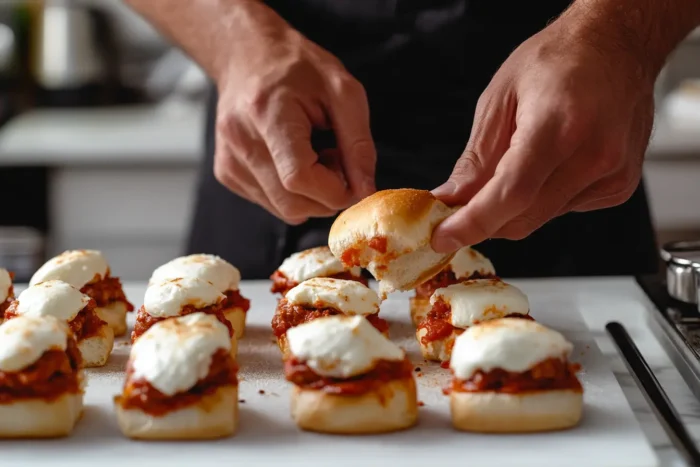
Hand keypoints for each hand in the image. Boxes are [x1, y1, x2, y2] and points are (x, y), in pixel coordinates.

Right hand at [213, 4, 375, 223]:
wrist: (248, 56)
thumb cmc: (297, 68)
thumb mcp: (343, 92)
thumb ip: (359, 144)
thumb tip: (365, 189)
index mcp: (267, 113)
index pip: (299, 178)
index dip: (335, 189)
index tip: (353, 176)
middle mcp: (240, 141)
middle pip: (293, 203)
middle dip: (327, 195)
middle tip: (337, 160)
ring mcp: (229, 161)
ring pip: (284, 210)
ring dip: (311, 194)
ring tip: (314, 154)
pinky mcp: (226, 173)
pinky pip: (271, 203)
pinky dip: (292, 192)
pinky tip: (294, 160)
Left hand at [430, 8, 655, 251]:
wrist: (617, 45)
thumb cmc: (558, 60)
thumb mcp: (500, 99)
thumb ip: (476, 159)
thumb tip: (451, 200)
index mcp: (560, 126)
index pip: (511, 194)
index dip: (473, 223)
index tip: (443, 237)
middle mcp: (594, 155)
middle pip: (523, 218)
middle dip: (483, 221)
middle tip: (455, 212)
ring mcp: (612, 175)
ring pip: (540, 219)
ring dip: (511, 208)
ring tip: (512, 164)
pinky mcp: (618, 187)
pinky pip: (562, 210)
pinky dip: (540, 199)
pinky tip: (546, 164)